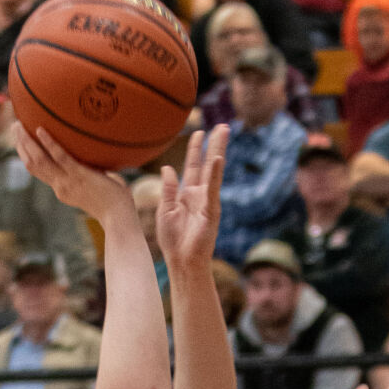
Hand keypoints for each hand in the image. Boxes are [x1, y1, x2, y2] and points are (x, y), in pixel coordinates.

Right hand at [13, 124, 130, 222]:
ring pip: (39, 160)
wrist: (119, 218)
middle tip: (15, 125)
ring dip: (26, 141)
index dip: (27, 155)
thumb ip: (93, 171)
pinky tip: (41, 129)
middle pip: (32, 164)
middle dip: (21, 144)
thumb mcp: (97, 185)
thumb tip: (100, 155)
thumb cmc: (115, 203)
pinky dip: (49, 143)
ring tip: (20, 124)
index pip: (38, 171)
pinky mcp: (79, 176)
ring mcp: (68, 182)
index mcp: (62, 189)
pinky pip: (60, 157)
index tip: (22, 139)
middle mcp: (60, 186)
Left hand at [156, 125, 226, 273]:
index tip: (199, 132)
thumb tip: (167, 168)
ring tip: (223, 133)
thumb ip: (168, 189)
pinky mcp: (211, 211)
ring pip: (213, 171)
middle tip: (222, 126)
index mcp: (188, 195)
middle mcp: (200, 195)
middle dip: (214, 144)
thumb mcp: (165, 211)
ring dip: (218, 151)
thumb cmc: (173, 241)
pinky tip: (218, 160)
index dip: (195, 149)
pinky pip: (213, 189)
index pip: (192, 166)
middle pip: (207, 164)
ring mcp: (208, 202)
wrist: (182, 262)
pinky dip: (215, 174)